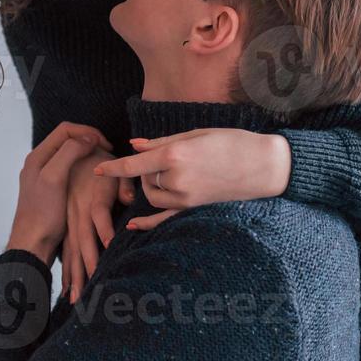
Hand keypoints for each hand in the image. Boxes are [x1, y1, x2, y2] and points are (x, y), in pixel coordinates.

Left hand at [7, 122, 112, 266]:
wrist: (33, 244)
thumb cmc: (43, 213)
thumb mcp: (54, 178)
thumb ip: (69, 153)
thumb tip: (88, 138)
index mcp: (38, 156)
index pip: (65, 129)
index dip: (87, 132)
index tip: (105, 145)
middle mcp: (40, 162)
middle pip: (67, 139)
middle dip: (89, 140)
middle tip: (107, 151)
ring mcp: (45, 176)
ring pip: (69, 153)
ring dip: (87, 153)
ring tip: (103, 162)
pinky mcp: (51, 188)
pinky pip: (69, 167)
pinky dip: (83, 166)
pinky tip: (93, 177)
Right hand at [61, 148, 135, 302]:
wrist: (74, 150)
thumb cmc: (99, 160)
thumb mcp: (114, 166)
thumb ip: (123, 183)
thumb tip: (129, 198)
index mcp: (93, 197)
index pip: (100, 218)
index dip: (105, 232)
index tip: (110, 251)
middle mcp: (79, 212)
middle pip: (83, 242)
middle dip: (87, 266)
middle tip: (90, 292)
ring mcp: (70, 220)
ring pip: (72, 250)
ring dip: (74, 274)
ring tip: (75, 298)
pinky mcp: (66, 224)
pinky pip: (66, 249)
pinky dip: (67, 268)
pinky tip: (68, 288)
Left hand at [93, 128, 291, 231]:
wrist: (264, 166)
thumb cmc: (232, 141)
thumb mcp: (195, 134)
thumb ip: (161, 142)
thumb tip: (134, 144)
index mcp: (175, 156)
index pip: (134, 165)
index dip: (112, 167)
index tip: (96, 168)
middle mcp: (177, 180)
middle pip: (145, 178)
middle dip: (146, 168)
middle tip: (165, 155)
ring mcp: (186, 199)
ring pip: (153, 196)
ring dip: (152, 185)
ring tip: (169, 170)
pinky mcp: (195, 210)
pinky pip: (165, 220)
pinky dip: (148, 224)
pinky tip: (133, 226)